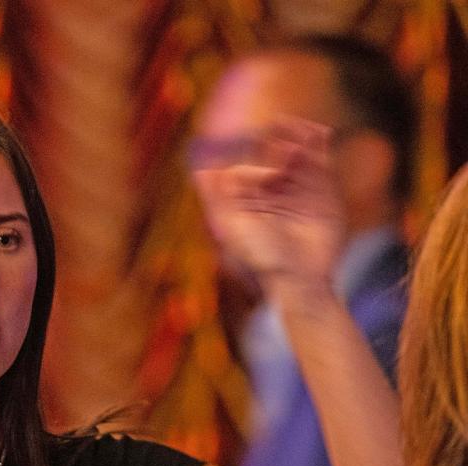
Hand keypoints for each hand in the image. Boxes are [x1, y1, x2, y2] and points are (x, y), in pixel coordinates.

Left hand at [193, 118, 344, 298]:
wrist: (301, 277)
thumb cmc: (262, 256)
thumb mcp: (233, 226)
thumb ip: (219, 197)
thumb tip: (203, 169)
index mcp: (247, 195)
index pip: (245, 164)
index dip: (251, 158)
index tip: (266, 175)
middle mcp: (271, 189)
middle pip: (270, 153)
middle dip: (272, 139)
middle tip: (277, 127)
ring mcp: (297, 187)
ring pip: (295, 152)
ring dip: (294, 138)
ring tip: (296, 126)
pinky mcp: (323, 190)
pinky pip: (320, 160)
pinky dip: (319, 144)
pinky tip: (320, 132)